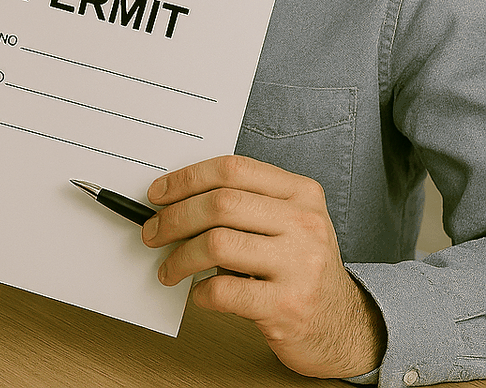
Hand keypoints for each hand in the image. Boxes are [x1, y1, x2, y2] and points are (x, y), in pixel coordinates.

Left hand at [143, 155, 385, 378]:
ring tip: (169, 269)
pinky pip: (224, 291)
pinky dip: (201, 292)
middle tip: (152, 232)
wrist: (343, 326)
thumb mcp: (286, 222)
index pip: (232, 169)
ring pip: (217, 244)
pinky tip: (199, 294)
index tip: (158, 194)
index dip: (186, 178)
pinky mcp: (289, 306)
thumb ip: (244, 202)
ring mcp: (300, 265)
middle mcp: (305, 223)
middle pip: (220, 204)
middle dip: (174, 218)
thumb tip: (173, 199)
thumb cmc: (298, 267)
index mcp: (301, 192)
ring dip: (180, 257)